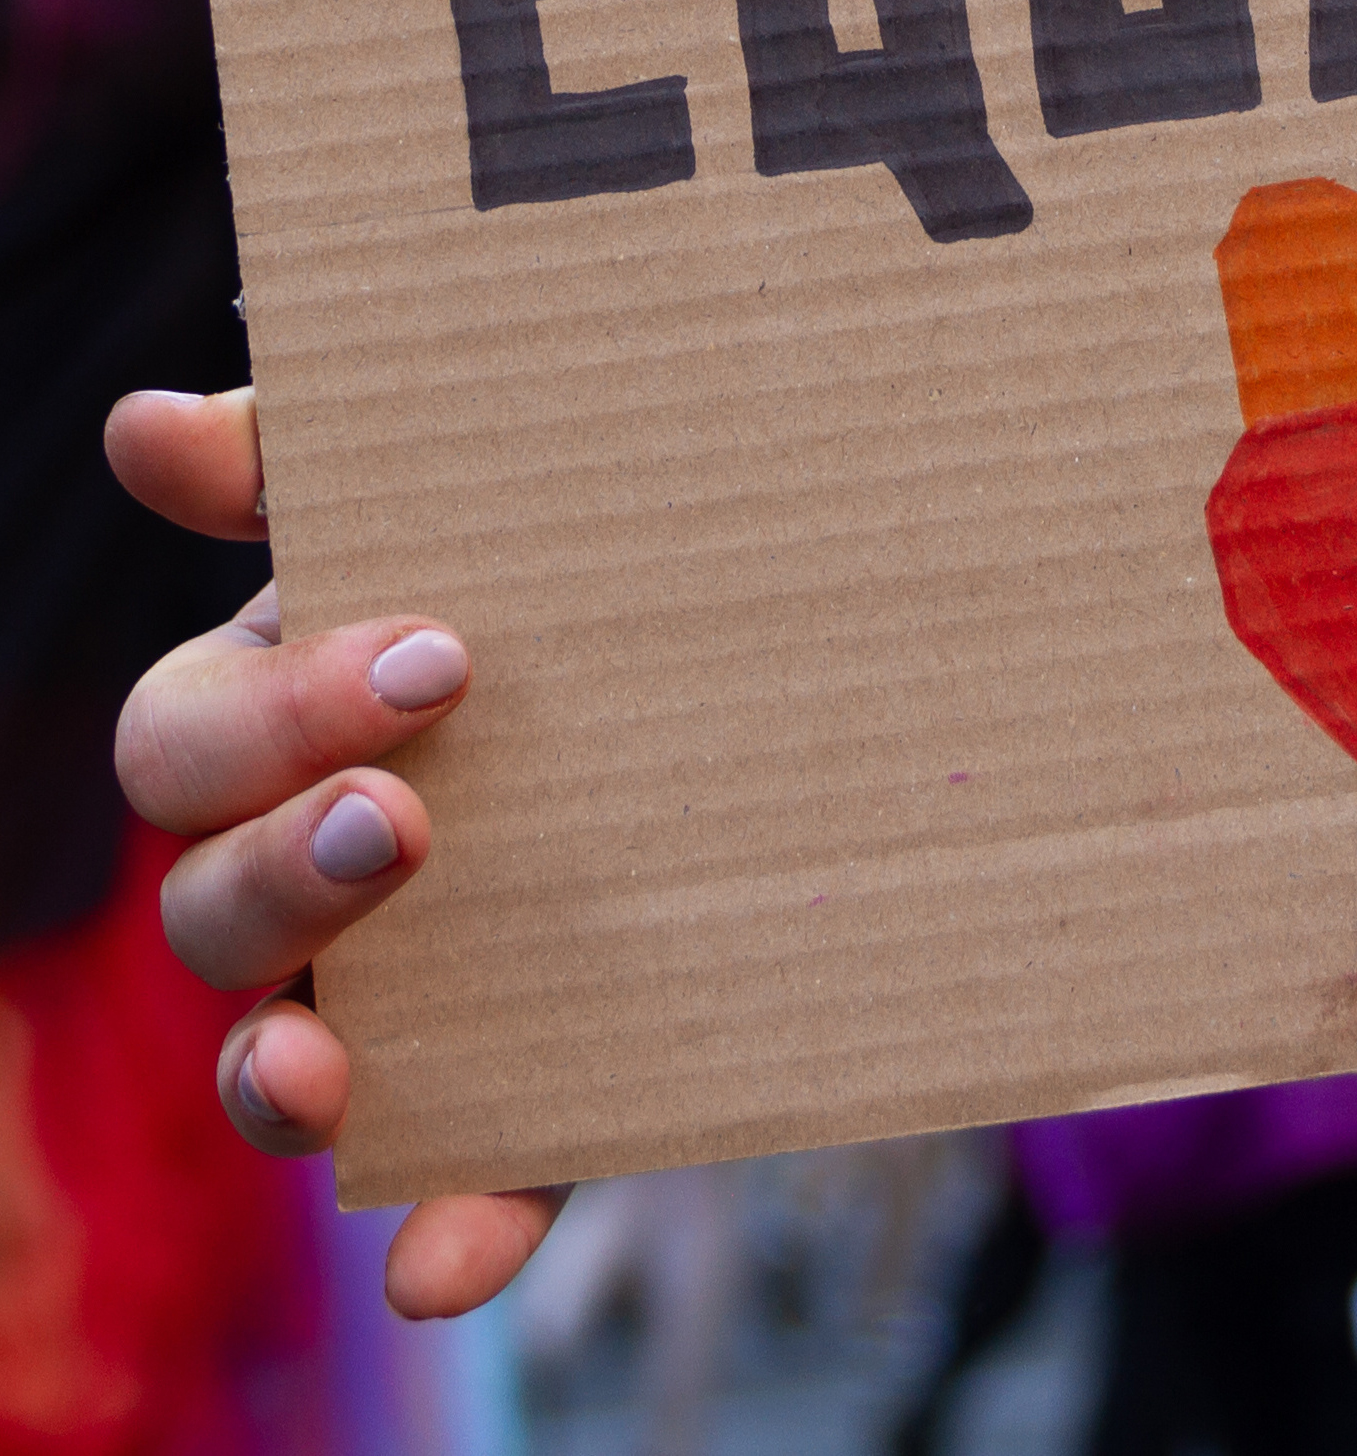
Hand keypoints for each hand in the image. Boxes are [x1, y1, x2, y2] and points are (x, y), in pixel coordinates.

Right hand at [100, 387, 563, 1317]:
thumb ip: (343, 448)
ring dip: (281, 1070)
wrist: (861, 660)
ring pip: (280, 1055)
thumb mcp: (524, 484)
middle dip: (281, 868)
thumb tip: (154, 429)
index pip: (192, 736)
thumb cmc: (629, 554)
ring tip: (328, 1062)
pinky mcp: (544, 1079)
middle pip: (210, 898)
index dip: (273, 711)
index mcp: (306, 710)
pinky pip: (471, 1176)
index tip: (439, 650)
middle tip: (409, 821)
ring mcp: (422, 986)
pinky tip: (443, 1268)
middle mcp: (330, 862)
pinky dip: (450, 1225)